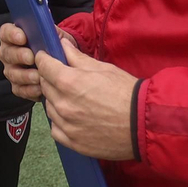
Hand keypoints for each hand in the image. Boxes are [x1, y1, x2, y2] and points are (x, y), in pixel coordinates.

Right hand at [0, 22, 78, 101]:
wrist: (60, 62)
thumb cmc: (54, 45)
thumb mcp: (55, 35)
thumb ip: (51, 32)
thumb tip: (52, 34)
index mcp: (13, 36)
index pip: (6, 32)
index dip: (12, 34)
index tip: (23, 37)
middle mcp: (9, 53)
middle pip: (7, 53)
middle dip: (19, 55)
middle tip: (32, 58)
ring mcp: (12, 70)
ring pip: (12, 73)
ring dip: (25, 75)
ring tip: (39, 76)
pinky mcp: (17, 86)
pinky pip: (19, 89)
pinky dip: (30, 90)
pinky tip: (40, 88)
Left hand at [34, 41, 139, 160]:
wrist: (144, 124)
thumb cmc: (127, 93)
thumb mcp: (103, 68)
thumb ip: (77, 57)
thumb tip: (61, 44)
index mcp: (69, 82)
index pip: (43, 66)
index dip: (43, 59)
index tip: (46, 58)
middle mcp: (63, 104)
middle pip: (44, 86)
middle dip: (50, 78)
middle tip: (63, 77)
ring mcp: (67, 125)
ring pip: (49, 107)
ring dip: (55, 100)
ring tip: (72, 98)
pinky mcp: (72, 142)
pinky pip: (55, 128)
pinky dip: (60, 121)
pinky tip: (72, 117)